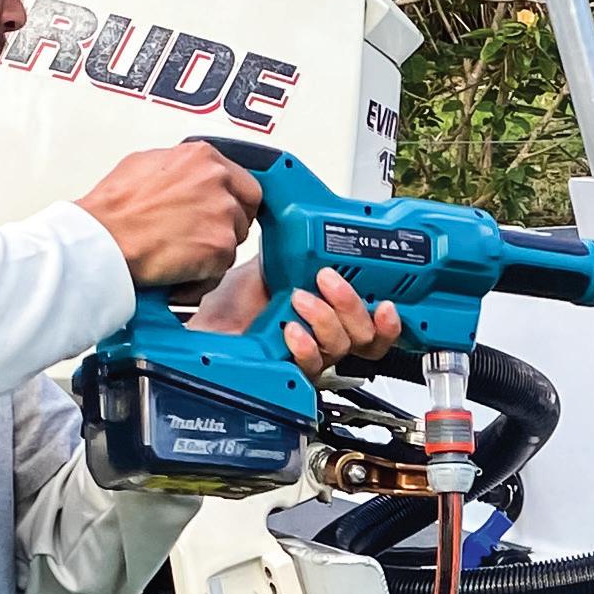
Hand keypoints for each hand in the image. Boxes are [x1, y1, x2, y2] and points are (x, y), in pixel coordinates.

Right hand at [77, 143, 260, 288]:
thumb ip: (179, 169)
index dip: (231, 202)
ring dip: (212, 254)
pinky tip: (176, 275)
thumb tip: (185, 178)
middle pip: (244, 211)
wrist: (102, 240)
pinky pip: (221, 270)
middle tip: (201, 239)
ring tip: (178, 258)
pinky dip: (200, 279)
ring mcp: (222, 213)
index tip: (221, 214)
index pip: (242, 181)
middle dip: (227, 227)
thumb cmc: (113, 209)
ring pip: (234, 242)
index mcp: (202, 156)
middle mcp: (218, 179)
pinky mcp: (220, 247)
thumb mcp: (145, 165)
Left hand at [190, 261, 402, 380]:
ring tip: (299, 299)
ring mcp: (307, 359)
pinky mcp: (287, 374)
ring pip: (341, 349)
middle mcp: (322, 341)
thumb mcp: (273, 266)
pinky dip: (305, 345)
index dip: (389, 320)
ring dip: (325, 319)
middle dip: (352, 306)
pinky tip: (291, 329)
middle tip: (327, 280)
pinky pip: (311, 367)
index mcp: (329, 316)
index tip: (388, 303)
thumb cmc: (231, 306)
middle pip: (366, 338)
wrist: (203, 327)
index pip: (374, 327)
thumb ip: (300, 252)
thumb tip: (313, 219)